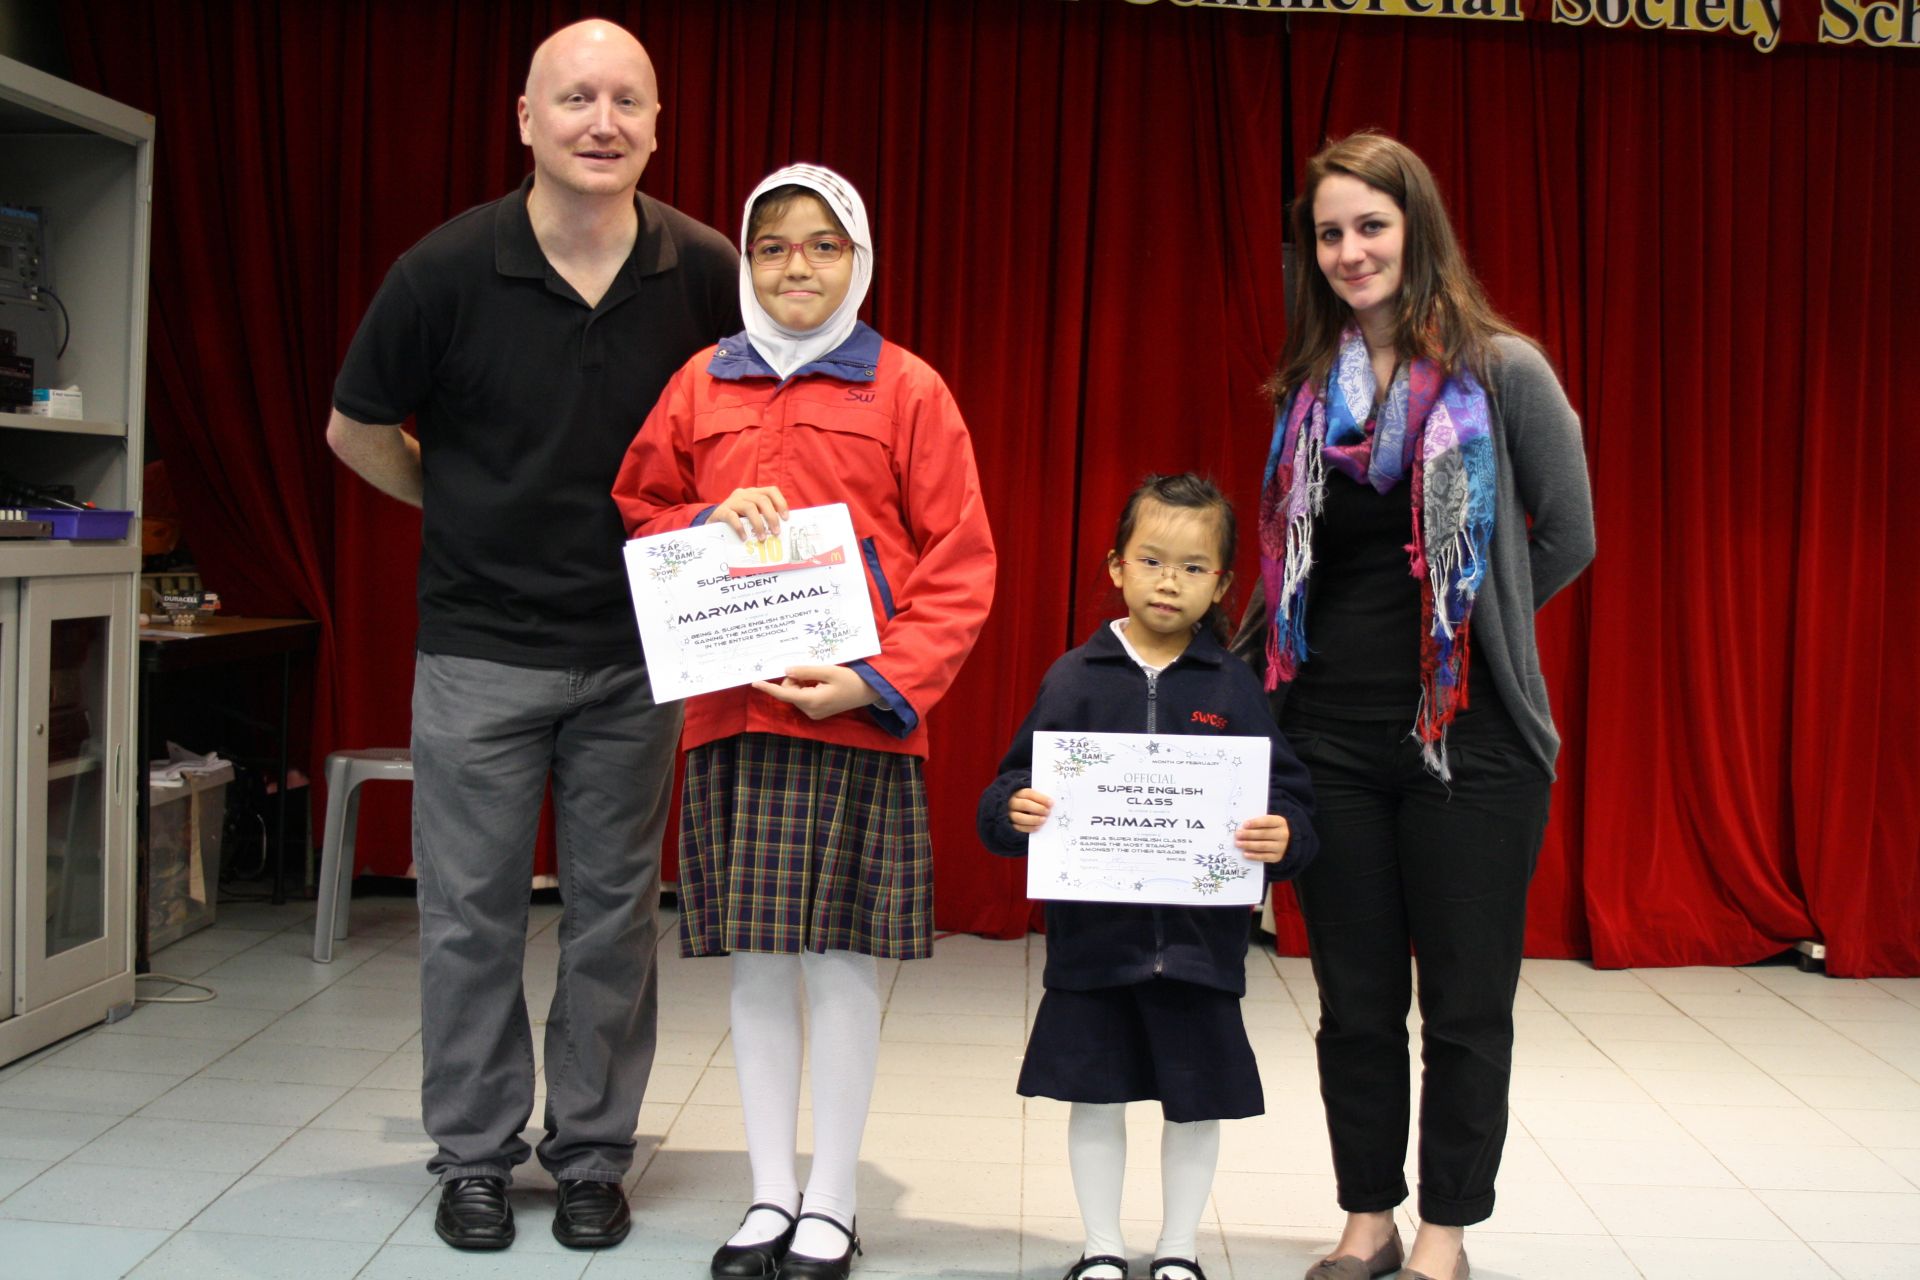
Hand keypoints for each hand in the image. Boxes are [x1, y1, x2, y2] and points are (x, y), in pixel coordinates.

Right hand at [711, 486, 789, 541]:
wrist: (712, 522)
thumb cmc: (736, 520)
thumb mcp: (751, 515)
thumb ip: (763, 517)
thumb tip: (781, 529)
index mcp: (754, 493)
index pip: (771, 491)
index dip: (781, 503)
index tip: (786, 518)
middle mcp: (744, 494)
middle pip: (762, 500)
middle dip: (772, 516)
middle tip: (776, 532)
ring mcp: (732, 501)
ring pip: (750, 507)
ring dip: (759, 524)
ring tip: (762, 538)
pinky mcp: (721, 511)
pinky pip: (733, 517)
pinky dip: (740, 528)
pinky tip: (744, 537)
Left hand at [751, 664, 877, 719]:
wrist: (867, 692)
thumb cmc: (851, 679)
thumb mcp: (828, 671)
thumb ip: (806, 671)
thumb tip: (786, 671)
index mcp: (812, 701)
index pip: (785, 694)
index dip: (769, 688)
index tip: (755, 682)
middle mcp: (810, 710)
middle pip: (790, 691)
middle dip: (796, 680)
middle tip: (815, 672)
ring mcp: (813, 713)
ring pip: (796, 694)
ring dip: (803, 683)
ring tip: (822, 679)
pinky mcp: (817, 712)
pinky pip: (803, 697)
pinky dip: (808, 688)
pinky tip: (822, 684)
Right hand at [1008, 788, 1053, 833]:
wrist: (1018, 811)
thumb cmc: (1030, 803)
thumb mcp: (1033, 797)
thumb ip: (1040, 799)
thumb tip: (1051, 803)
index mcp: (1019, 793)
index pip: (1029, 794)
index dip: (1041, 798)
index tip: (1051, 803)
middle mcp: (1012, 803)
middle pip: (1024, 804)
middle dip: (1038, 808)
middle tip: (1048, 812)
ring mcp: (1010, 814)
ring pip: (1019, 817)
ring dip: (1033, 819)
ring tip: (1044, 820)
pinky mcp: (1011, 825)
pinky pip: (1019, 827)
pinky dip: (1029, 828)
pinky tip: (1038, 827)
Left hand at [1235, 813, 1291, 862]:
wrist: (1283, 841)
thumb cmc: (1269, 829)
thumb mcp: (1267, 822)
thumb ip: (1257, 823)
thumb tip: (1242, 828)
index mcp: (1280, 822)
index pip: (1267, 821)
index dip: (1255, 823)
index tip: (1244, 824)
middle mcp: (1283, 835)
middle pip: (1264, 834)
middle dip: (1249, 834)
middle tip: (1237, 835)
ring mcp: (1281, 847)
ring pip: (1263, 846)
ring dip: (1248, 845)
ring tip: (1238, 843)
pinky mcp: (1277, 857)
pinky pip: (1264, 857)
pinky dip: (1254, 856)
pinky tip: (1245, 854)